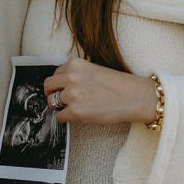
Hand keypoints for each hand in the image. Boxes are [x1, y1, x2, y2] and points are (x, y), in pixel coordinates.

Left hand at [43, 57, 157, 125]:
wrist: (135, 97)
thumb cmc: (119, 85)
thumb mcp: (94, 70)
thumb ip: (77, 75)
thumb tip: (62, 86)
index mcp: (75, 64)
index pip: (55, 73)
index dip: (59, 83)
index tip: (62, 89)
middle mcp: (71, 77)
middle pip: (48, 86)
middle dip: (51, 94)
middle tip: (58, 100)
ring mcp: (72, 95)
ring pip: (52, 102)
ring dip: (60, 107)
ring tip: (74, 108)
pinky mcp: (76, 111)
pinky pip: (60, 117)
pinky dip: (65, 118)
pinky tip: (77, 116)